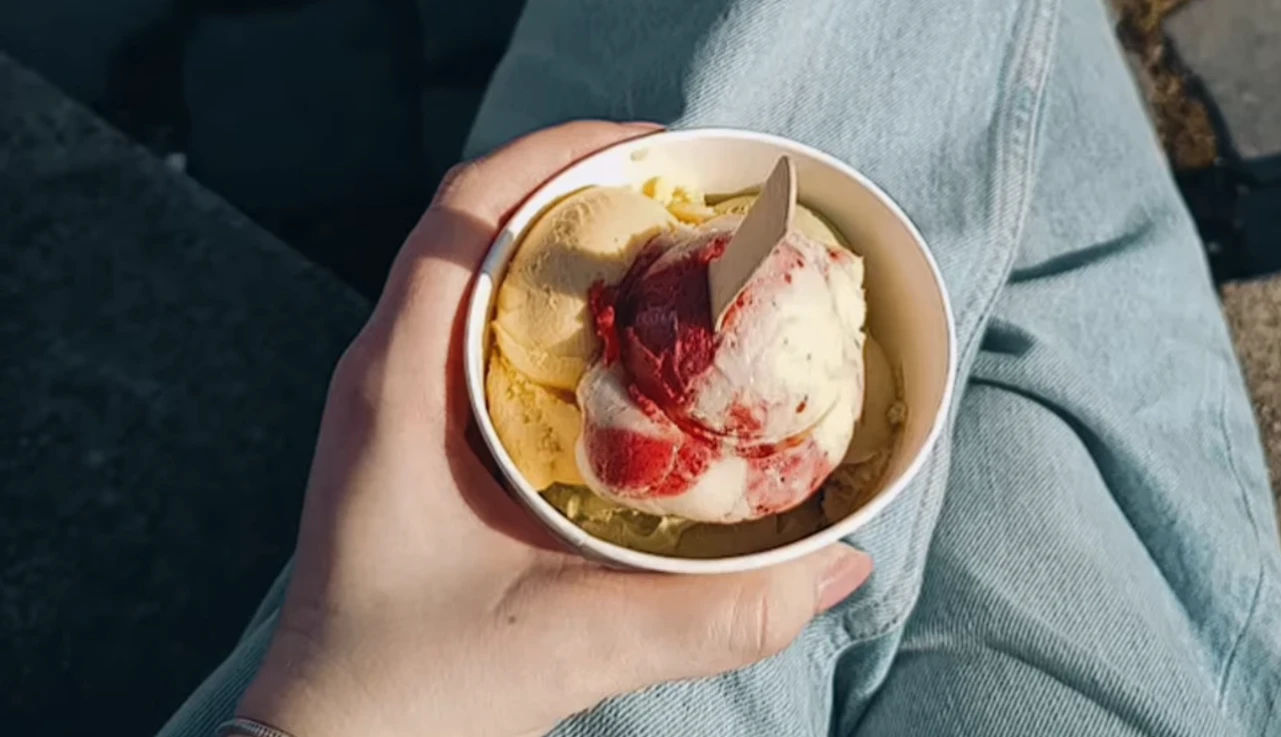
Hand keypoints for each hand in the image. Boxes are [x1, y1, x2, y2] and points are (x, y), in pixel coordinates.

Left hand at [236, 121, 873, 736]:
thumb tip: (838, 566)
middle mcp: (387, 372)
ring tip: (664, 252)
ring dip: (569, 247)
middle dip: (582, 192)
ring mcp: (394, 400)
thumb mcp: (572, 645)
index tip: (654, 153)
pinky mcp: (414, 434)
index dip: (559, 159)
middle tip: (685, 200)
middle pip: (480, 225)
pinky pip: (484, 331)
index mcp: (400, 387)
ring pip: (480, 274)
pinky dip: (556, 310)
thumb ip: (713, 612)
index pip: (464, 215)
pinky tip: (622, 347)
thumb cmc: (411, 691)